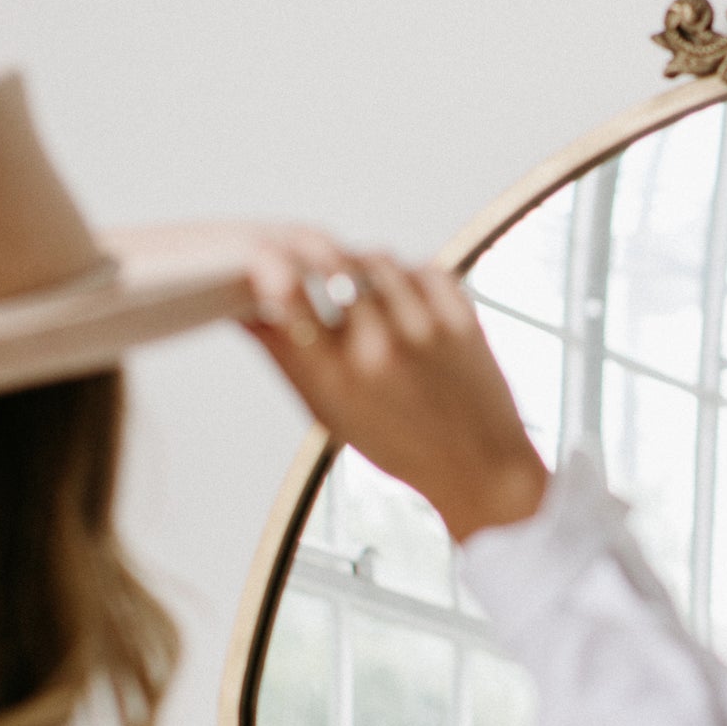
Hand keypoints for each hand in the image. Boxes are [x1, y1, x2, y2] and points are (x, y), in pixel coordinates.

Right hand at [246, 230, 546, 542]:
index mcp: (336, 379)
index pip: (290, 299)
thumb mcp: (328, 411)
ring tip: (364, 287)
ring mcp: (425, 333)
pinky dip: (410, 274)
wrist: (479, 470)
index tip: (269, 255)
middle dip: (321, 259)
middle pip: (334, 266)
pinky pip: (424, 269)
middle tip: (318, 262)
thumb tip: (247, 310)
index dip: (273, 266)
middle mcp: (378, 351)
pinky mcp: (462, 322)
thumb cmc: (398, 445)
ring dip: (365, 265)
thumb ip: (288, 356)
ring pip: (379, 260)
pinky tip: (405, 296)